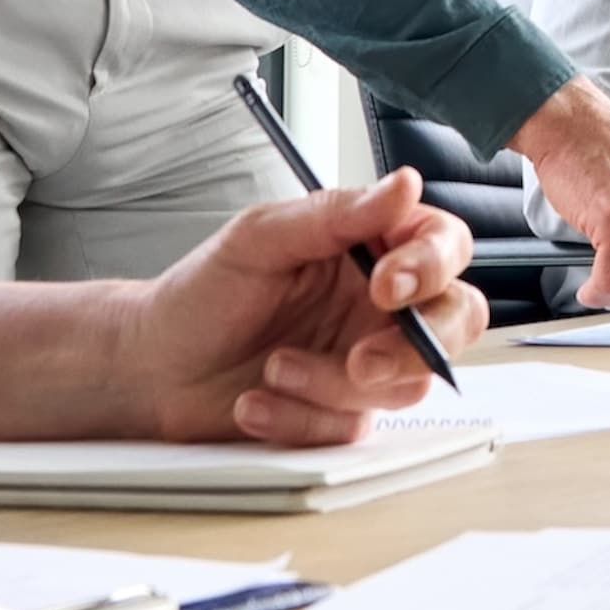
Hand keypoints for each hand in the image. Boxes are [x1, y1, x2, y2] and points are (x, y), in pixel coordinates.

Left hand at [114, 167, 488, 445]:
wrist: (153, 368)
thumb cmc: (204, 292)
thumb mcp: (262, 237)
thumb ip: (338, 213)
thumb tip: (403, 184)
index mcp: (372, 247)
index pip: (442, 246)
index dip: (432, 266)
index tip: (386, 282)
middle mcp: (380, 305)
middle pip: (456, 319)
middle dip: (416, 345)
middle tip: (360, 360)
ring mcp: (366, 361)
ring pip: (404, 383)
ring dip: (332, 383)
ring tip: (273, 368)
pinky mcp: (341, 414)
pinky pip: (352, 426)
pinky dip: (301, 417)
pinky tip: (257, 401)